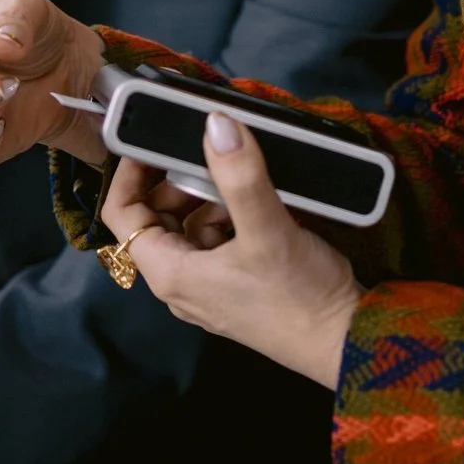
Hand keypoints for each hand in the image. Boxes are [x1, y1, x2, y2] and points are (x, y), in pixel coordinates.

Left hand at [101, 111, 363, 388]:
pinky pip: (218, 241)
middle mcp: (181, 284)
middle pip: (156, 218)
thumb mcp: (267, 229)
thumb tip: (216, 124)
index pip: (121, 215)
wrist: (342, 339)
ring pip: (190, 227)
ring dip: (209, 199)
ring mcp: (209, 288)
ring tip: (242, 182)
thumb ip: (240, 176)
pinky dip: (231, 217)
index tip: (151, 141)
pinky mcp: (236, 287)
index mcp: (170, 273)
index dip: (129, 174)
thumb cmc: (298, 294)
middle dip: (178, 183)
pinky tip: (261, 206)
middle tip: (211, 158)